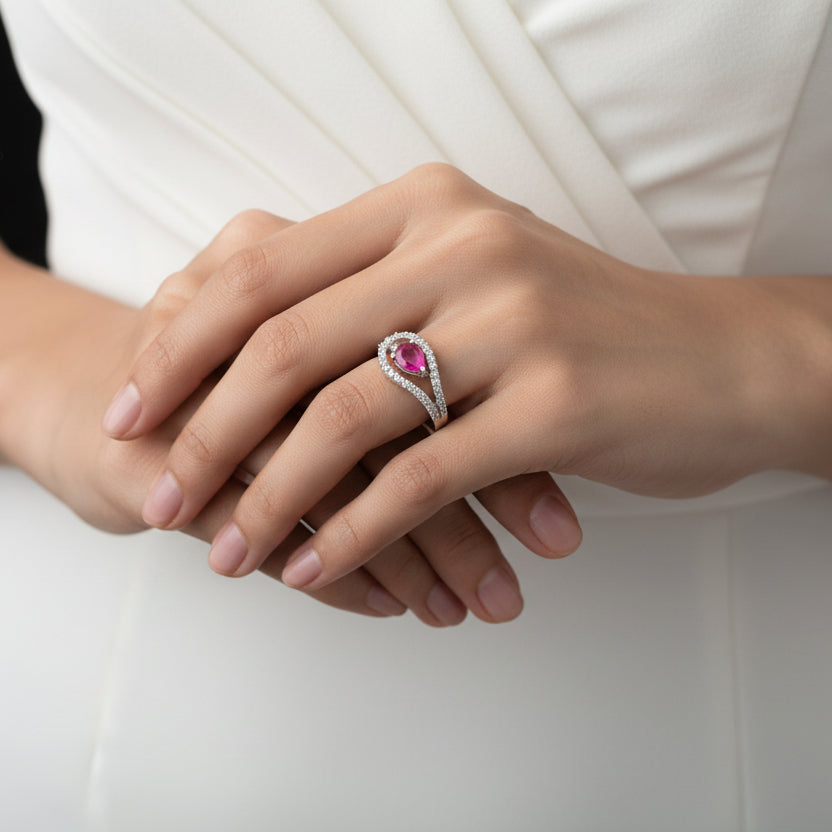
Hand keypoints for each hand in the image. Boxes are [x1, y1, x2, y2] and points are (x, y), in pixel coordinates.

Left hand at [97, 208, 581, 623]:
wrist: (722, 358)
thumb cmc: (587, 327)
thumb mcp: (477, 276)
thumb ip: (376, 295)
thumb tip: (254, 358)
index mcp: (425, 207)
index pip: (262, 272)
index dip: (182, 346)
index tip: (135, 408)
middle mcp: (462, 246)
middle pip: (285, 345)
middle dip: (205, 432)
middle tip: (161, 494)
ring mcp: (512, 321)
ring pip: (345, 420)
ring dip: (271, 498)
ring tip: (227, 553)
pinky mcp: (553, 403)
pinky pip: (419, 479)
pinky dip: (354, 531)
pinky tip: (316, 567)